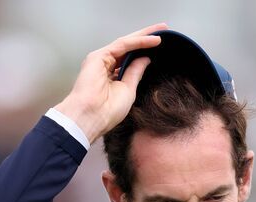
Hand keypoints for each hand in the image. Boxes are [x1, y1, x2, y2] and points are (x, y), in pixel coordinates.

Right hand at [55, 23, 167, 143]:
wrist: (92, 117)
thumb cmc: (107, 111)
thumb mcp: (129, 89)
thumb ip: (135, 72)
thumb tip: (145, 59)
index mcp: (111, 76)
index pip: (130, 58)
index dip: (144, 51)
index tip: (161, 46)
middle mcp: (105, 66)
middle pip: (128, 48)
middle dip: (146, 38)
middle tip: (163, 29)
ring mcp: (101, 60)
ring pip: (126, 43)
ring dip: (144, 36)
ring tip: (161, 30)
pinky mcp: (99, 56)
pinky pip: (122, 45)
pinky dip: (138, 41)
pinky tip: (152, 40)